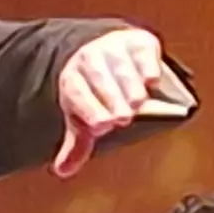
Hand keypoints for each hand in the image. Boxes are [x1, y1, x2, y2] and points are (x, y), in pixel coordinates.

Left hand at [52, 27, 173, 176]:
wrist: (102, 48)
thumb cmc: (93, 91)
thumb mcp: (82, 115)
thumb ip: (77, 144)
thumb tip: (63, 171)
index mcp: (71, 79)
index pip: (77, 94)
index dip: (90, 110)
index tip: (103, 126)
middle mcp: (89, 59)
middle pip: (100, 80)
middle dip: (112, 99)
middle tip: (123, 117)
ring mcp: (114, 47)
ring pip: (122, 67)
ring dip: (130, 85)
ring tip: (137, 101)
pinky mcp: (138, 41)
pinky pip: (143, 52)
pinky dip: (147, 66)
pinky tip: (151, 81)